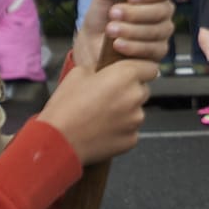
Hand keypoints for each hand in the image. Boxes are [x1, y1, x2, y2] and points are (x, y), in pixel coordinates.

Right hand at [39, 51, 157, 163]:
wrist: (58, 142)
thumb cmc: (66, 106)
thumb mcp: (79, 73)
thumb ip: (100, 68)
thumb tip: (106, 71)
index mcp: (126, 75)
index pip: (150, 67)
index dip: (140, 68)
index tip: (132, 72)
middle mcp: (135, 97)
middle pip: (143, 89)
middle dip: (130, 90)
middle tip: (108, 96)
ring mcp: (135, 120)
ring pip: (137, 110)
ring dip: (126, 110)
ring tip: (101, 115)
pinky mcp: (131, 140)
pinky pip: (130, 130)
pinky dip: (120, 129)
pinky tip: (102, 129)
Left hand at [71, 0, 178, 74]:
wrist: (92, 45)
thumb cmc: (102, 18)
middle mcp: (163, 12)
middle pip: (162, 10)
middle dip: (136, 13)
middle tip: (114, 13)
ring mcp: (163, 33)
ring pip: (157, 30)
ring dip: (132, 30)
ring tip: (111, 29)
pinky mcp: (158, 52)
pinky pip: (152, 49)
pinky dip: (133, 47)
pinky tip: (118, 44)